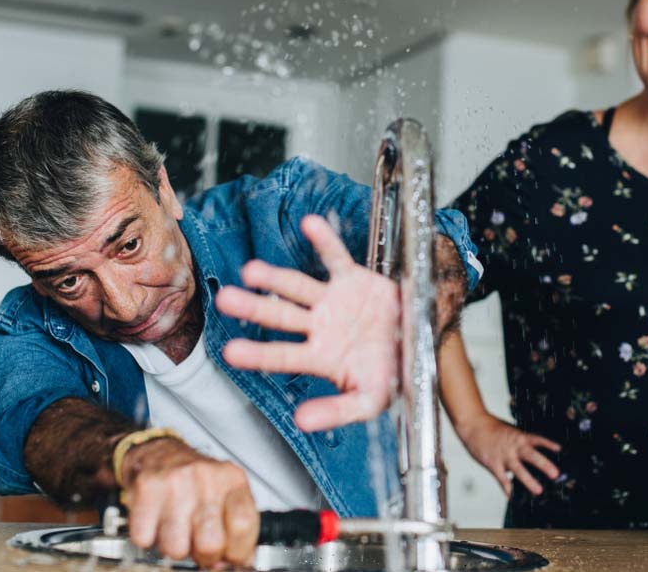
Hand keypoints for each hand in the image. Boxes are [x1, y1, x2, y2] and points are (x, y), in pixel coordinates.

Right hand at [120, 437, 258, 567]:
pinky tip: (157, 521)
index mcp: (232, 480)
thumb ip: (237, 527)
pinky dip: (148, 538)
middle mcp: (206, 478)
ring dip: (175, 547)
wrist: (159, 454)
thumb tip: (237, 562)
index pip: (244, 524)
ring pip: (176, 548)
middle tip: (199, 544)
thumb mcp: (227, 494)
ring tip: (177, 529)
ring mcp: (176, 482)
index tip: (230, 556)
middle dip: (205, 555)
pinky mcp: (147, 488)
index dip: (237, 551)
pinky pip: (145, 539)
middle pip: (210, 543)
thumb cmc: (196, 481)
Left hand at [216, 214, 399, 431]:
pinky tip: (309, 224)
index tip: (229, 352)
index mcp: (320, 357)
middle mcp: (319, 326)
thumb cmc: (392, 375)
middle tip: (226, 300)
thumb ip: (336, 411)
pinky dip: (324, 241)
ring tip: (251, 270)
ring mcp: (333, 301)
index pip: (282, 356)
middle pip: (280, 316)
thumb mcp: (369, 401)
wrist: (421, 344)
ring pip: (297, 286)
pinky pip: (336, 257)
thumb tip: (301, 422)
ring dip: (275, 278)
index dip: (257, 354)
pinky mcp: (352, 279)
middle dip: (254, 308)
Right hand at [455, 413, 560, 496]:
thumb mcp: (510, 430)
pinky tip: (512, 497)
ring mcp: (504, 456)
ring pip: (518, 470)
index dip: (548, 444)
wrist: (473, 424)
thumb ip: (521, 441)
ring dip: (529, 481)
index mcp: (519, 437)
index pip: (537, 440)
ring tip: (538, 490)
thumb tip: (534, 450)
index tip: (560, 450)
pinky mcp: (493, 464)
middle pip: (531, 455)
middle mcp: (513, 446)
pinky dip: (507, 489)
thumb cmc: (492, 428)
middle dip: (544, 465)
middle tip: (554, 474)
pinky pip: (502, 479)